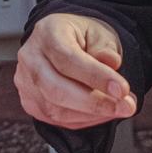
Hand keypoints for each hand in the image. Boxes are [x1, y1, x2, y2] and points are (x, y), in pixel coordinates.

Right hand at [14, 12, 135, 127]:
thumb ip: (105, 48)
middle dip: (95, 103)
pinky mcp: (30, 102)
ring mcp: (26, 83)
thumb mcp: (99, 34)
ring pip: (56, 110)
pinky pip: (57, 120)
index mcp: (47, 33)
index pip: (67, 59)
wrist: (65, 42)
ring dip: (93, 114)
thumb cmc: (82, 38)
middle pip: (56, 89)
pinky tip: (102, 112)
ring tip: (119, 108)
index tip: (122, 89)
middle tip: (126, 106)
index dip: (95, 77)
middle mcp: (30, 58)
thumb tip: (111, 62)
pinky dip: (84, 120)